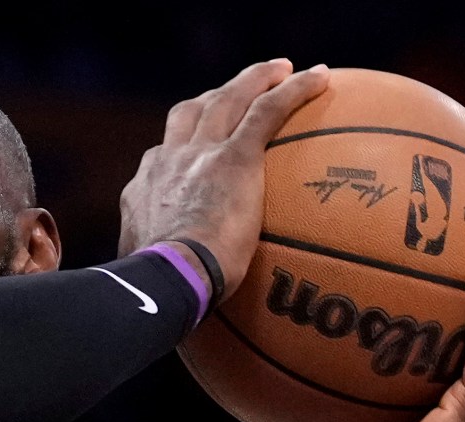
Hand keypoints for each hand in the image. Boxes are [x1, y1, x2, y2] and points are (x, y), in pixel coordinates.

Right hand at [120, 60, 331, 302]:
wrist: (165, 280)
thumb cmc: (159, 295)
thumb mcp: (151, 283)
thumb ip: (167, 280)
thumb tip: (179, 308)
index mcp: (144, 192)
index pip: (162, 158)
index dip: (182, 146)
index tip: (199, 147)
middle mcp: (166, 163)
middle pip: (190, 114)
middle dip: (215, 97)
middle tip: (240, 92)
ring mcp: (198, 155)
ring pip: (226, 98)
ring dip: (254, 79)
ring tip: (282, 70)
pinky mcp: (233, 156)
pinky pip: (267, 110)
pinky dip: (293, 90)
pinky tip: (320, 78)